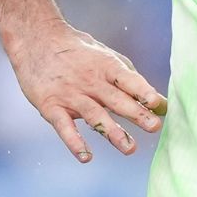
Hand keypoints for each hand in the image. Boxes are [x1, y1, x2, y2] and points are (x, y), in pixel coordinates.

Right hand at [5, 19, 167, 162]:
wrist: (37, 40)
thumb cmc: (79, 51)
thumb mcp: (107, 56)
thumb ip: (130, 79)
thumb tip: (159, 102)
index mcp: (108, 67)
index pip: (129, 80)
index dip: (144, 91)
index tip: (158, 104)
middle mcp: (91, 81)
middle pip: (116, 100)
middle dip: (137, 114)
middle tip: (155, 127)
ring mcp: (71, 94)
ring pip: (94, 115)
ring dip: (113, 133)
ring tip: (130, 148)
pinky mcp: (51, 107)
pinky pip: (64, 127)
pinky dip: (74, 142)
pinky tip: (86, 157)